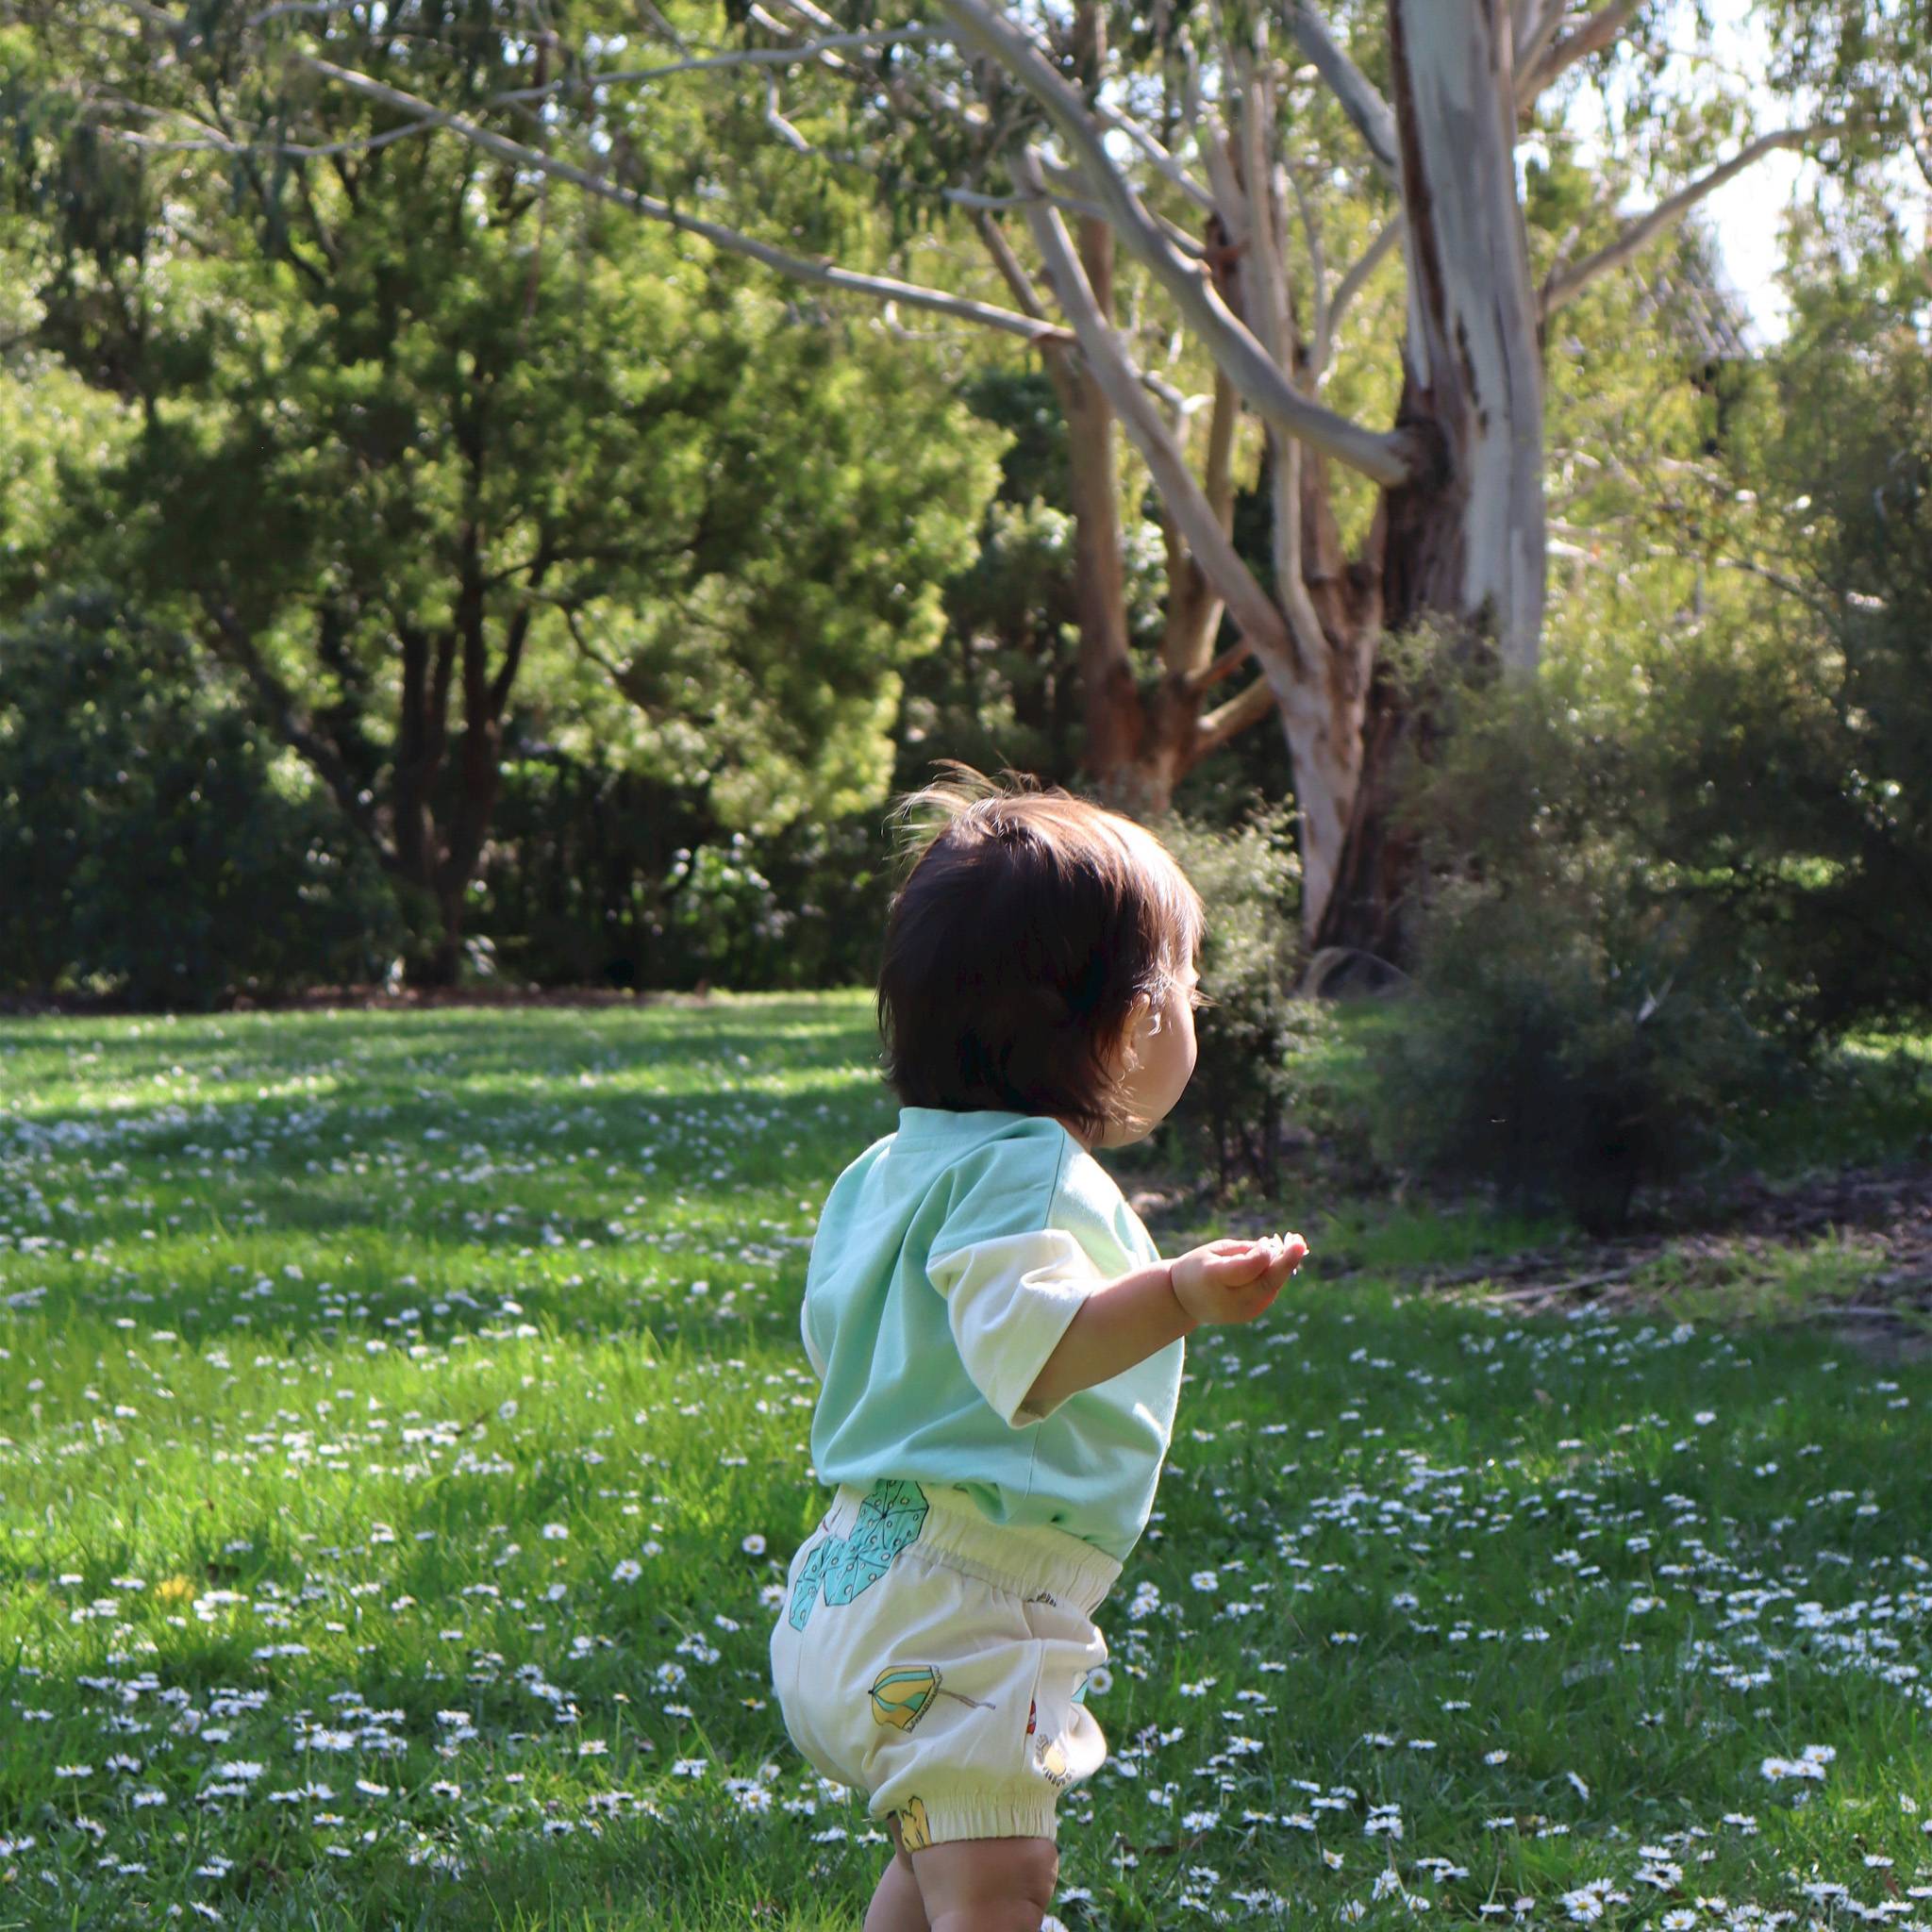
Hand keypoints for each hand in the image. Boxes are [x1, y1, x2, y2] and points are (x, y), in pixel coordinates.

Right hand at [1168, 1232, 1307, 1329]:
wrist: (1184, 1301)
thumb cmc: (1200, 1266)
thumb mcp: (1216, 1250)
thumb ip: (1245, 1251)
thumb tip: (1276, 1251)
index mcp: (1213, 1278)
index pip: (1246, 1269)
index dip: (1261, 1254)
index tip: (1267, 1241)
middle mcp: (1229, 1299)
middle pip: (1266, 1282)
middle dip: (1286, 1262)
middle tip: (1301, 1243)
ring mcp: (1241, 1311)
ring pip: (1271, 1286)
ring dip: (1283, 1266)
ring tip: (1294, 1244)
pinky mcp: (1250, 1315)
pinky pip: (1269, 1291)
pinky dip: (1274, 1276)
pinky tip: (1277, 1262)